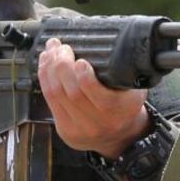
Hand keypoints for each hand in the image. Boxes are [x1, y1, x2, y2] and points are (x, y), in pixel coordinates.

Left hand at [38, 38, 149, 158]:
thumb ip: (126, 73)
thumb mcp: (135, 90)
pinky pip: (49, 99)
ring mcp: (79, 128)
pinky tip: (45, 64)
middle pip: (73, 93)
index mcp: (120, 111)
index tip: (81, 61)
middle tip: (62, 47)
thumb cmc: (124, 105)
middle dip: (62, 65)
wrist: (117, 136)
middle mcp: (99, 123)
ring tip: (51, 50)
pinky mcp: (63, 129)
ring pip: (56, 94)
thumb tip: (112, 44)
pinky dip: (44, 78)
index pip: (101, 98)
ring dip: (50, 67)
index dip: (86, 78)